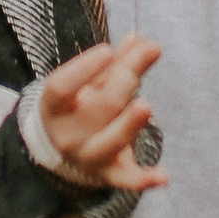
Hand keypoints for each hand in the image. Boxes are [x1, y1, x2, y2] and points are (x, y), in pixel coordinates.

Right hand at [35, 36, 167, 192]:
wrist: (63, 146)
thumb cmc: (78, 102)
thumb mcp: (88, 80)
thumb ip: (114, 61)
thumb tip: (139, 38)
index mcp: (54, 106)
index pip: (61, 87)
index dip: (83, 70)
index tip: (107, 50)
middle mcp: (67, 134)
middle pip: (99, 106)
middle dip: (126, 78)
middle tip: (151, 50)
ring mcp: (88, 156)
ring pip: (111, 141)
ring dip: (129, 125)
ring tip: (145, 105)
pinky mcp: (109, 174)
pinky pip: (127, 179)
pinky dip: (145, 179)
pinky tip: (164, 176)